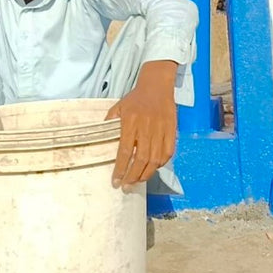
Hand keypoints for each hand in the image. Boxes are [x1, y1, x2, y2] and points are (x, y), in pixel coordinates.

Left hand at [106, 60, 177, 188]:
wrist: (157, 85)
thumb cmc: (136, 98)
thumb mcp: (118, 107)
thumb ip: (109, 124)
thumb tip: (100, 140)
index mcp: (130, 122)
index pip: (124, 151)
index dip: (120, 169)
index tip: (116, 181)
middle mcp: (146, 128)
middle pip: (140, 159)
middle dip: (132, 177)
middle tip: (126, 187)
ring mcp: (161, 129)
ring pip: (155, 159)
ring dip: (146, 174)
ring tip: (138, 181)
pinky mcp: (172, 130)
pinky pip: (168, 152)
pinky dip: (161, 164)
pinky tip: (153, 168)